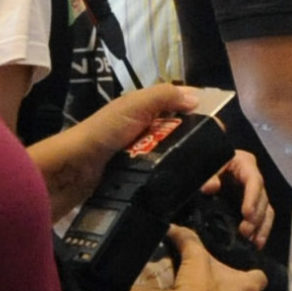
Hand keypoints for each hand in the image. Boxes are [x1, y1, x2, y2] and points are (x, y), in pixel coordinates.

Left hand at [30, 83, 208, 220]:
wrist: (70, 172)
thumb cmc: (101, 134)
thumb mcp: (132, 106)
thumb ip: (163, 97)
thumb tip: (196, 97)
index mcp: (143, 112)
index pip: (180, 111)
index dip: (201, 121)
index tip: (221, 137)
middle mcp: (143, 134)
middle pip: (182, 140)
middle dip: (202, 153)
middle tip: (217, 171)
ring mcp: (139, 159)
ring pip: (175, 164)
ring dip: (193, 173)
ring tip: (208, 186)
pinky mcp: (135, 182)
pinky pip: (162, 182)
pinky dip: (176, 186)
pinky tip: (189, 194)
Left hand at [205, 149, 273, 247]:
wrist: (199, 166)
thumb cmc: (205, 162)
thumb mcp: (206, 165)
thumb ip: (209, 175)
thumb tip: (210, 187)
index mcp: (244, 163)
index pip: (254, 180)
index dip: (252, 197)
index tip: (247, 213)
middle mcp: (253, 178)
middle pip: (262, 198)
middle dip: (256, 217)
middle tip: (245, 232)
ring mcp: (253, 192)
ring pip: (265, 210)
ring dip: (261, 227)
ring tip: (254, 242)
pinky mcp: (251, 204)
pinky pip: (262, 218)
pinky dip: (260, 230)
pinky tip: (257, 244)